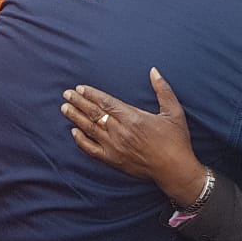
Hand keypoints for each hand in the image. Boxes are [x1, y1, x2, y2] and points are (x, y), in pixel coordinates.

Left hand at [62, 68, 207, 204]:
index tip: (79, 88)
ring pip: (90, 129)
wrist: (175, 169)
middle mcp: (120, 131)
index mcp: (133, 117)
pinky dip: (81, 141)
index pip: (106, 102)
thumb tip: (154, 71)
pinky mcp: (113, 160)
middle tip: (66, 94)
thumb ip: (162, 89)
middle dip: (79, 102)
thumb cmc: (176, 140)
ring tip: (65, 108)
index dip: (91, 94)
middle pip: (94, 113)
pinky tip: (74, 132)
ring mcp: (114, 147)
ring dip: (76, 118)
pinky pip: (92, 150)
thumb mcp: (174, 111)